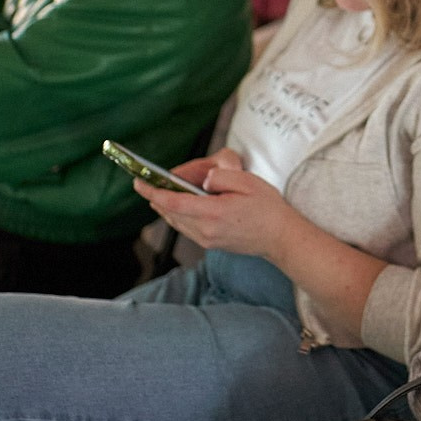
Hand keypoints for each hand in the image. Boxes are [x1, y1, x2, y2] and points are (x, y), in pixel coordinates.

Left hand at [132, 148, 289, 260]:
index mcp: (213, 213)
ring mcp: (207, 240)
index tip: (139, 183)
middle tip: (146, 183)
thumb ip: (220, 177)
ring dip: (165, 207)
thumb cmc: (267, 209)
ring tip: (157, 193)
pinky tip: (175, 207)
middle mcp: (206, 230)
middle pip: (170, 213)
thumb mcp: (247, 182)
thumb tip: (202, 180)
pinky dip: (176, 215)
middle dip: (156, 197)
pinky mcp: (210, 243)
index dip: (154, 192)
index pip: (174, 202)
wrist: (280, 238)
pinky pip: (185, 228)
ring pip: (176, 222)